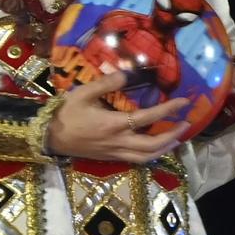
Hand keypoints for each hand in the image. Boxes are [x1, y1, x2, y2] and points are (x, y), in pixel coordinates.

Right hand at [45, 70, 187, 161]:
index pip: (148, 117)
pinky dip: (151, 154)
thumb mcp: (83, 93)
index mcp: (113, 124)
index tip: (184, 103)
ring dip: (165, 148)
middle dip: (173, 135)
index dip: (169, 110)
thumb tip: (126, 74)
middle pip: (153, 145)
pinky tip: (156, 147)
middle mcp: (118, 141)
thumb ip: (106, 84)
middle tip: (186, 124)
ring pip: (146, 156)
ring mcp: (115, 152)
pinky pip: (136, 160)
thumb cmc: (65, 113)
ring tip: (176, 138)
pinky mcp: (110, 158)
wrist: (49, 136)